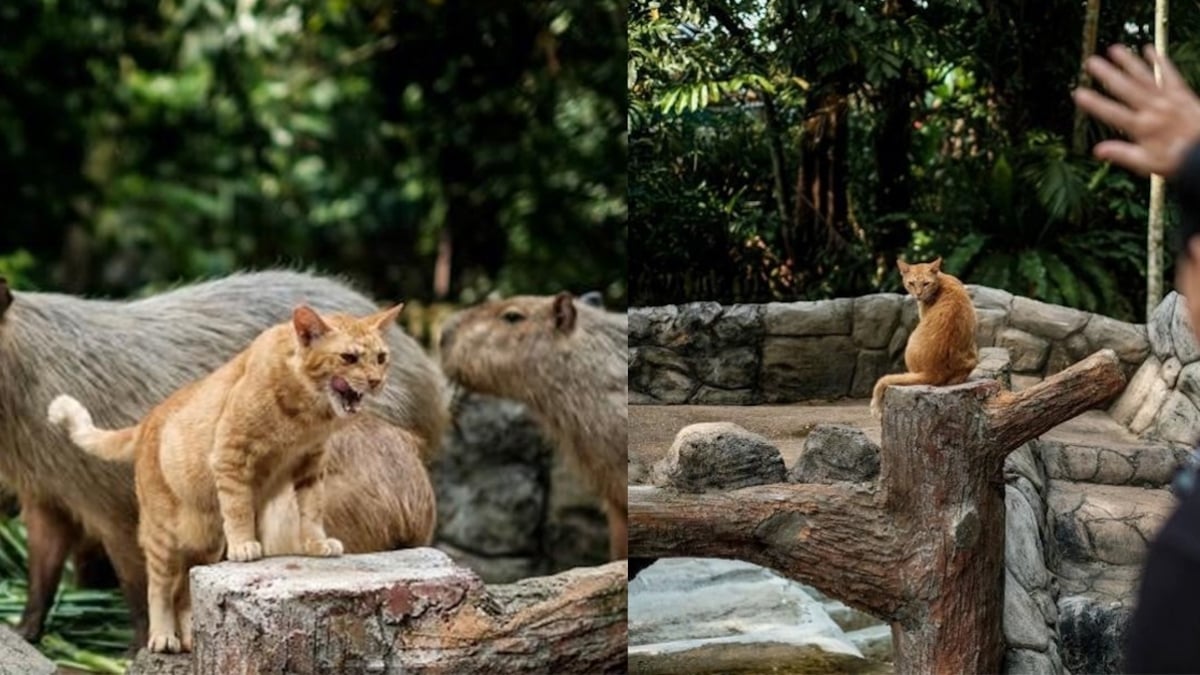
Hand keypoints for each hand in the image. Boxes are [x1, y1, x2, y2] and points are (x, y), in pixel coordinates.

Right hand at [1073, 44, 1199, 176]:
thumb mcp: (1147, 164)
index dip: (1094, 103)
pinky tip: (1149, 49)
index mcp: (1142, 127)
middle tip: (1091, 62)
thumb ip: (1123, 154)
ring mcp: (1168, 99)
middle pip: (1126, 88)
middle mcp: (1153, 109)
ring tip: (1114, 48)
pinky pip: (1169, 74)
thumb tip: (1098, 151)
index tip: (1078, 93)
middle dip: (1107, 74)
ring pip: (1145, 77)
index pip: (1112, 113)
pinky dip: (1159, 61)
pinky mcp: (1182, 93)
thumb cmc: (1177, 160)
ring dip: (1129, 62)